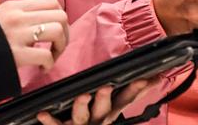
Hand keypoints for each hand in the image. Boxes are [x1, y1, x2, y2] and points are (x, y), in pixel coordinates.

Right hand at [0, 0, 69, 70]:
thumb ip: (18, 15)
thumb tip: (39, 20)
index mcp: (15, 6)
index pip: (52, 2)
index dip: (59, 17)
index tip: (55, 30)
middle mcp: (18, 17)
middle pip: (60, 15)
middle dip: (65, 33)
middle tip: (56, 46)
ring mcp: (18, 34)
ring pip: (57, 30)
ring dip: (60, 47)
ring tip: (50, 57)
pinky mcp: (16, 54)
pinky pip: (45, 55)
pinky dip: (49, 64)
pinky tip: (41, 68)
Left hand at [35, 79, 158, 124]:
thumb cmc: (96, 120)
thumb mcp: (112, 107)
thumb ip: (130, 93)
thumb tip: (155, 76)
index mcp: (110, 112)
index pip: (126, 99)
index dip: (137, 90)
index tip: (148, 78)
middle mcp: (98, 121)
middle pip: (105, 109)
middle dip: (105, 98)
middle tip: (105, 87)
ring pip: (83, 117)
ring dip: (82, 106)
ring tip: (81, 96)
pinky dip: (50, 120)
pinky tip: (42, 113)